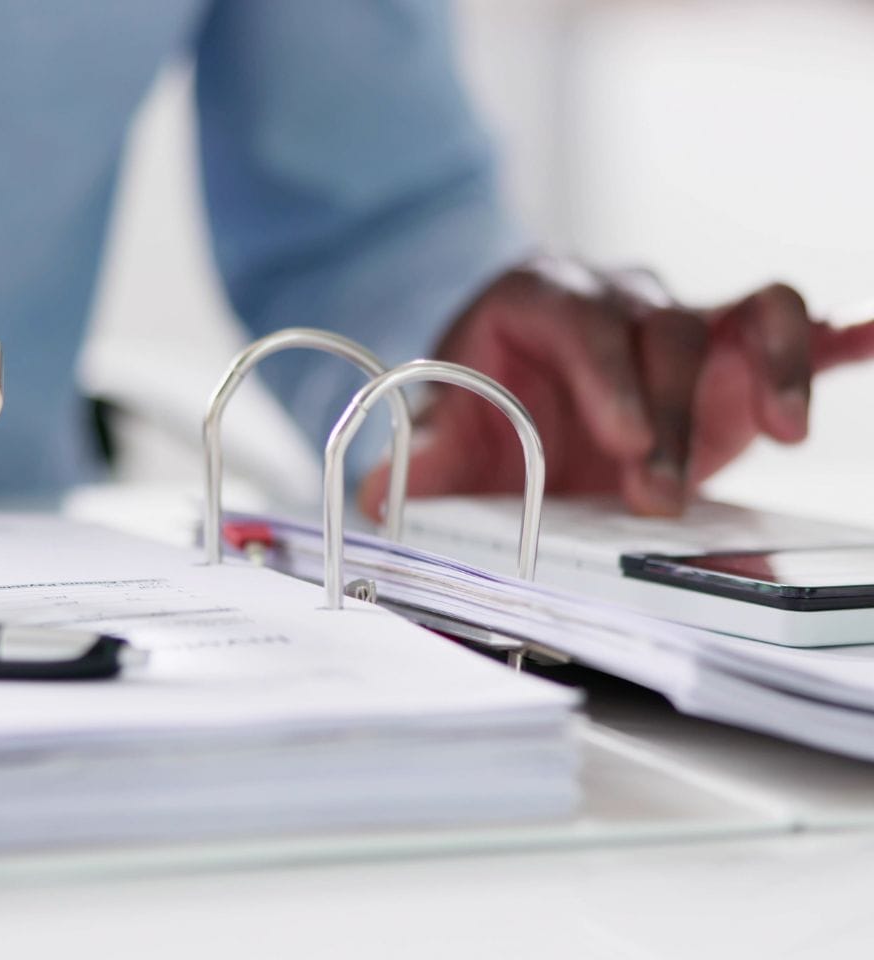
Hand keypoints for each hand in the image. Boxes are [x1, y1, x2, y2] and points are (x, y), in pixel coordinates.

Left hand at [358, 256, 873, 517]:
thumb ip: (421, 457)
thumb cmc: (478, 404)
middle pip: (658, 330)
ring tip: (780, 431)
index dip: (606, 376)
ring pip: (737, 312)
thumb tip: (383, 493)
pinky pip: (782, 325)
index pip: (577, 319)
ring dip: (762, 371)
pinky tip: (872, 341)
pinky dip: (828, 338)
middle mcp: (611, 298)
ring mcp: (676, 319)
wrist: (512, 392)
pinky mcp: (725, 351)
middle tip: (657, 494)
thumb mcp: (442, 430)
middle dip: (667, 413)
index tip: (626, 440)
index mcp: (532, 299)